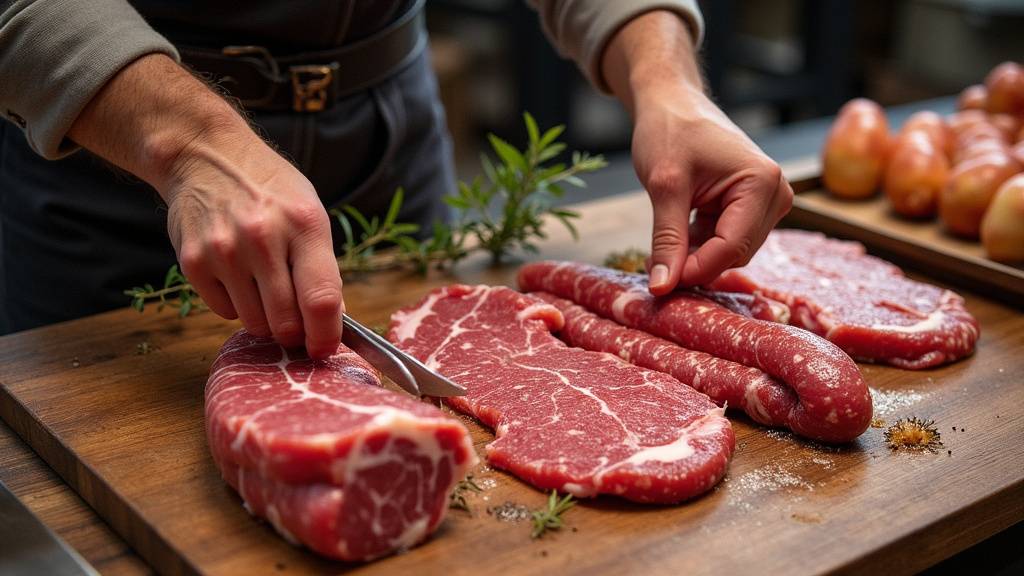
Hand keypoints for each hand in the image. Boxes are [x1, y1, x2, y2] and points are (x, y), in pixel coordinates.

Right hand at [165, 126, 343, 357]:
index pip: (321, 299)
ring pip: (255, 324)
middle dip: (295, 332)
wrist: (206, 156)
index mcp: (304, 225)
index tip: (325, 349)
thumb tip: (332, 320)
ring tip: (264, 287)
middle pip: (286, 322)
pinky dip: (236, 305)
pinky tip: (237, 275)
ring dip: (265, 319)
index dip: (326, 336)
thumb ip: (321, 267)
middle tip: (295, 321)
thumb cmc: (269, 188)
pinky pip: (224, 311)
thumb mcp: (309, 214)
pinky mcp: (194, 262)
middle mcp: (263, 238)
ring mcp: (225, 251)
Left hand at [601, 10, 792, 294]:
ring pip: (731, 253)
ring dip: (696, 257)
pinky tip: (675, 239)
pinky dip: (699, 246)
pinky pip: (727, 242)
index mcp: (762, 183)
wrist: (672, 103)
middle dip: (695, 265)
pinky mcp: (753, 208)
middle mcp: (776, 194)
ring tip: (661, 247)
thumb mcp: (664, 186)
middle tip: (654, 267)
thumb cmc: (669, 131)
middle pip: (735, 254)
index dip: (697, 270)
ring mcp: (768, 202)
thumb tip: (662, 287)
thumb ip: (667, 239)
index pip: (733, 247)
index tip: (662, 284)